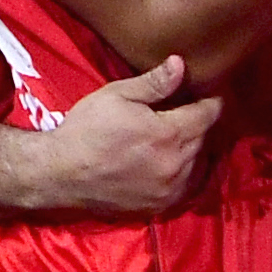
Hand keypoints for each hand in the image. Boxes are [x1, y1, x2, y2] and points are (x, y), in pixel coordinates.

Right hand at [29, 57, 222, 216]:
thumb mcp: (116, 96)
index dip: (211, 100)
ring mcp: (170, 190)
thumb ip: (154, 83)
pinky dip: (186, 174)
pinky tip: (172, 163)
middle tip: (189, 111)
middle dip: (200, 123)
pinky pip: (187, 188)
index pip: (208, 114)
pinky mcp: (160, 207)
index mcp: (169, 134)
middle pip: (205, 139)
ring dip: (195, 150)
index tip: (208, 92)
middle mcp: (177, 165)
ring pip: (200, 165)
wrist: (60, 174)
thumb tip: (181, 65)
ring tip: (179, 137)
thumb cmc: (86, 129)